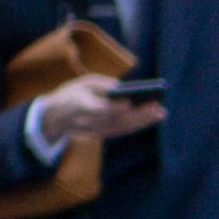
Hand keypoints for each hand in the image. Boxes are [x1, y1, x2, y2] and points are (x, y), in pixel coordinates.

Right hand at [36, 74, 164, 145]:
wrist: (57, 117)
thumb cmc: (73, 94)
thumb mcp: (82, 83)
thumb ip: (102, 85)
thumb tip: (124, 89)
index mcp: (79, 106)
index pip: (97, 110)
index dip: (113, 108)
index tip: (128, 102)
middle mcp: (89, 122)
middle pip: (116, 120)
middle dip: (138, 114)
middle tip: (157, 106)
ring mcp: (97, 131)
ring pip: (123, 128)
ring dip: (143, 121)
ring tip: (160, 112)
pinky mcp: (103, 135)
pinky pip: (123, 130)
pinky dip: (138, 125)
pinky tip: (150, 118)